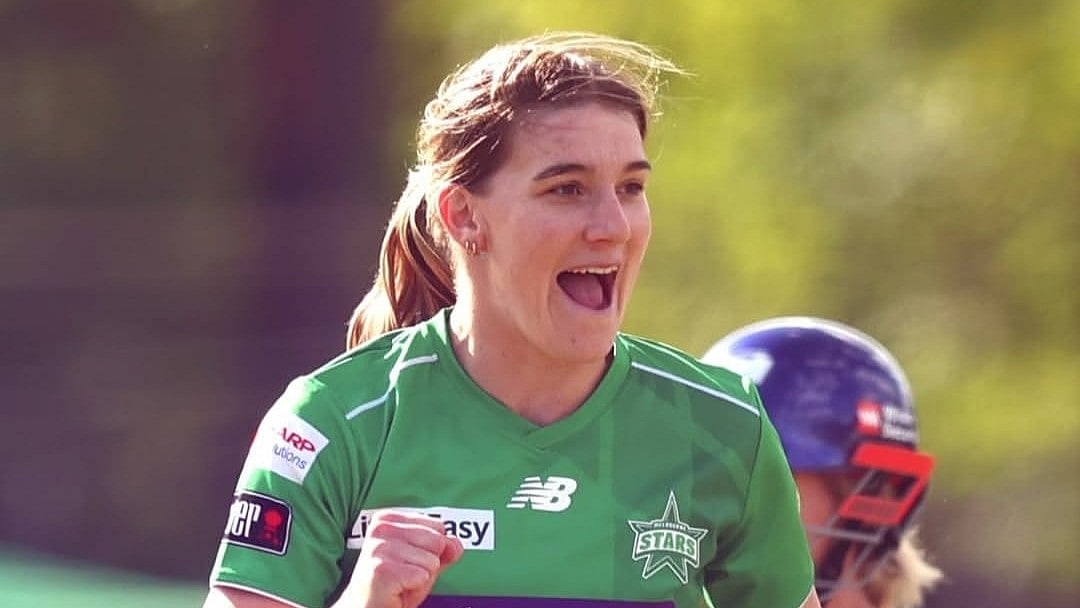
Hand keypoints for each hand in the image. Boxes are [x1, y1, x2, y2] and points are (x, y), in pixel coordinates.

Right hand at [336, 509, 464, 607]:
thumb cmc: (394, 586)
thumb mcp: (423, 563)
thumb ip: (443, 551)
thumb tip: (456, 544)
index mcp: (389, 518)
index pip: (438, 526)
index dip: (431, 551)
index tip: (408, 562)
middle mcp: (381, 528)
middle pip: (437, 541)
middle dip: (428, 564)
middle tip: (405, 576)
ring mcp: (380, 548)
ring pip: (431, 561)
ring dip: (421, 578)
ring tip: (400, 583)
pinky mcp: (382, 569)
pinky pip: (422, 576)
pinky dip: (415, 588)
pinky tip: (396, 590)